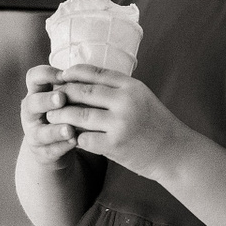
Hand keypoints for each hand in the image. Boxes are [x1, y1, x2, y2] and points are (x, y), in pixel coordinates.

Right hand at [20, 64, 78, 165]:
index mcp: (37, 93)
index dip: (46, 74)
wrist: (54, 145)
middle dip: (46, 100)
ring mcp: (34, 133)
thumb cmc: (64, 113)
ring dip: (55, 129)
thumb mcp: (66, 97)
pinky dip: (62, 146)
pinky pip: (50, 150)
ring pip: (40, 131)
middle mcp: (31, 112)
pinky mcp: (42, 152)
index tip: (64, 75)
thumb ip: (72, 86)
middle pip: (32, 103)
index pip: (33, 77)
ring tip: (70, 128)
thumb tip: (91, 74)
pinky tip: (74, 142)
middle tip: (61, 98)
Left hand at [43, 65, 187, 180]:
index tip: (60, 76)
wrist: (175, 152)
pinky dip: (73, 137)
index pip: (94, 73)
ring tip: (51, 117)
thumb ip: (117, 88)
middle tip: (50, 98)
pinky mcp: (115, 145)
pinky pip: (84, 139)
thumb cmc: (155, 123)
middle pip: (82, 92)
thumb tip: (84, 78)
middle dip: (62, 94)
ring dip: (61, 116)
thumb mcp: (141, 97)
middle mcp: (125, 101)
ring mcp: (120, 124)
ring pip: (78, 116)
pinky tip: (68, 137)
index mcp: (131, 86)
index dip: (73, 73)